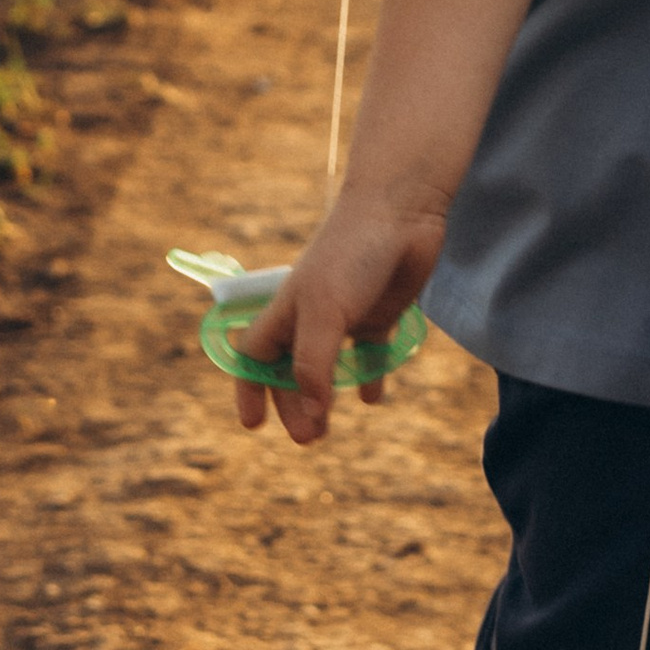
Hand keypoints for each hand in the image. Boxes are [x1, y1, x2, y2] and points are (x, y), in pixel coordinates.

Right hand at [231, 189, 443, 448]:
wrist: (401, 212)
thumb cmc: (353, 254)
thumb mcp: (325, 311)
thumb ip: (314, 363)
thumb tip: (311, 412)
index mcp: (288, 310)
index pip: (254, 354)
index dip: (248, 387)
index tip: (252, 424)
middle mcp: (313, 315)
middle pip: (291, 369)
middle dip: (292, 404)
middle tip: (308, 438)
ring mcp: (347, 315)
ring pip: (327, 367)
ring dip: (324, 397)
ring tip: (328, 428)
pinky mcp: (380, 314)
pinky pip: (369, 354)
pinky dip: (368, 376)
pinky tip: (373, 398)